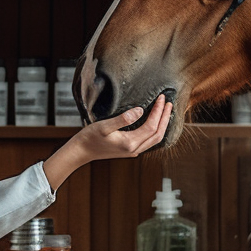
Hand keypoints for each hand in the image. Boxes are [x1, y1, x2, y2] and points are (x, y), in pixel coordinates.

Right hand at [43, 94, 172, 189]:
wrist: (81, 151)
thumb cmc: (90, 137)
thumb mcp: (104, 125)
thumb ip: (123, 118)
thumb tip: (140, 110)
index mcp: (130, 143)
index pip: (151, 126)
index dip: (159, 112)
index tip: (162, 99)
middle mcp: (134, 149)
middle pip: (158, 134)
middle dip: (165, 118)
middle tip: (169, 103)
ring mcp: (133, 151)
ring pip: (155, 139)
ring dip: (162, 124)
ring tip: (166, 111)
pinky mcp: (130, 150)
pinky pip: (149, 140)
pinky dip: (155, 130)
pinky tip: (155, 122)